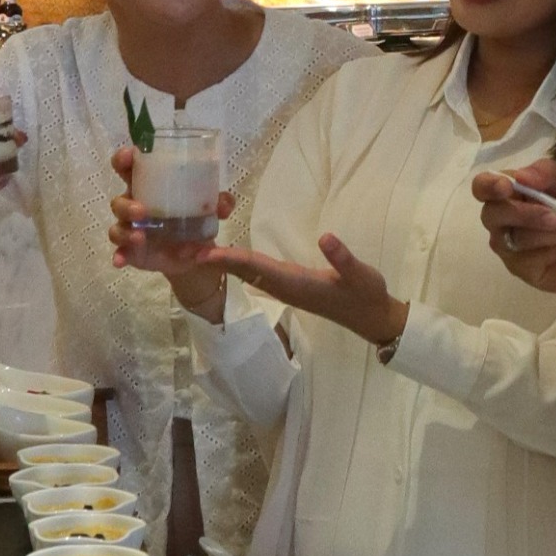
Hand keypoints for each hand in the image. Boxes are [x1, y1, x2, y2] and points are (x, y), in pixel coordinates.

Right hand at [107, 143, 235, 314]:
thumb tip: (224, 203)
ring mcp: (132, 230)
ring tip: (140, 237)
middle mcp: (136, 207)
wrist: (195, 254)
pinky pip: (120, 252)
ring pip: (117, 226)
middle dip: (126, 204)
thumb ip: (219, 203)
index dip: (124, 159)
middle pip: (120, 200)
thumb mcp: (210, 209)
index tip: (129, 156)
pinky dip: (119, 255)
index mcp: (150, 187)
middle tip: (143, 211)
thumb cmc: (195, 219)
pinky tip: (120, 260)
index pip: (129, 168)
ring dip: (125, 230)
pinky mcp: (132, 251)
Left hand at [204, 234, 408, 347]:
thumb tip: (326, 237)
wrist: (371, 318)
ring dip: (223, 262)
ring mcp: (286, 288)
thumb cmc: (367, 295)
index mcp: (297, 284)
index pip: (257, 268)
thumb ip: (343, 258)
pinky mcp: (290, 286)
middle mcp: (285, 287)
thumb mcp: (361, 275)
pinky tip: (228, 256)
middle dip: (216, 261)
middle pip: (244, 271)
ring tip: (197, 248)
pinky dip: (239, 263)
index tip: (206, 252)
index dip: (231, 260)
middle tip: (184, 247)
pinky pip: (257, 273)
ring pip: (248, 273)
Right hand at [472, 163, 555, 298]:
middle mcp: (500, 219)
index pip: (482, 186)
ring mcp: (507, 246)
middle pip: (494, 214)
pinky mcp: (520, 268)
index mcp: (509, 191)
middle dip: (526, 214)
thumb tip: (521, 175)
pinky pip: (537, 257)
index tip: (506, 187)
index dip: (488, 185)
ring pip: (520, 238)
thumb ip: (549, 173)